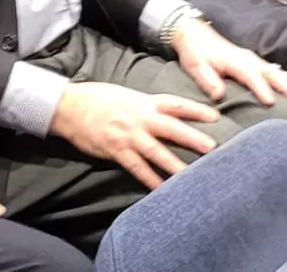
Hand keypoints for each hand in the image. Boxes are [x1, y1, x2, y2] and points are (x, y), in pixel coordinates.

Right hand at [50, 81, 219, 189]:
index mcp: (144, 102)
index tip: (216, 116)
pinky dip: (150, 180)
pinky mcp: (117, 151)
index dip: (196, 110)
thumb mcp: (127, 95)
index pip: (176, 104)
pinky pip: (137, 168)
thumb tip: (167, 114)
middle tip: (213, 147)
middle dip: (192, 138)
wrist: (71, 107)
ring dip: (175, 165)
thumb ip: (147, 105)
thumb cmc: (99, 98)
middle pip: (171, 128)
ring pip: (156, 152)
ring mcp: (128, 136)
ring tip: (192, 177)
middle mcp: (140, 118)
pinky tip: (162, 190)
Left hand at [168, 17, 286, 108]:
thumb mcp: (195, 66)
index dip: (260, 88)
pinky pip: (273, 71)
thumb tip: (219, 93)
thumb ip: (207, 80)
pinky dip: (285, 78)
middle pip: (270, 72)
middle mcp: (247, 59)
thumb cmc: (195, 52)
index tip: (270, 102)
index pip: (249, 75)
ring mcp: (252, 60)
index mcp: (234, 61)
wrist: (194, 33)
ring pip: (275, 70)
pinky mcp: (253, 62)